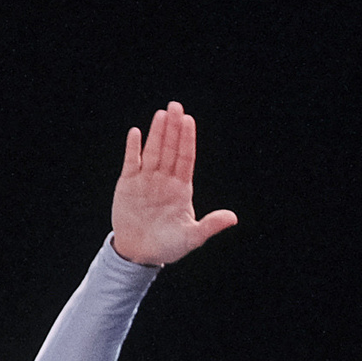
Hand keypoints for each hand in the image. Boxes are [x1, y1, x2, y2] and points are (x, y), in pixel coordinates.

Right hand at [108, 101, 237, 266]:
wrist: (139, 254)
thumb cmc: (168, 246)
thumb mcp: (191, 238)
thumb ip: (210, 225)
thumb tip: (233, 218)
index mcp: (181, 188)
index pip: (185, 158)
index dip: (187, 139)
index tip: (189, 121)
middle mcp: (164, 179)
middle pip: (170, 149)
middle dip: (173, 128)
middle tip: (176, 106)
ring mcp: (146, 180)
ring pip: (152, 151)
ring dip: (156, 133)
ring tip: (161, 114)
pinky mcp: (128, 185)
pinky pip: (131, 162)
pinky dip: (133, 148)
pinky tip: (135, 133)